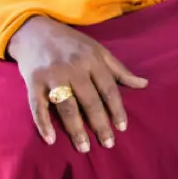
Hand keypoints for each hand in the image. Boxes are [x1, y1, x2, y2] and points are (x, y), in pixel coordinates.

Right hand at [6, 15, 147, 152]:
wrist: (35, 31)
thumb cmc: (72, 43)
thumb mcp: (98, 51)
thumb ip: (119, 70)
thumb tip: (144, 84)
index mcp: (93, 60)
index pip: (109, 89)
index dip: (117, 109)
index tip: (122, 128)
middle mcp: (74, 68)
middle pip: (90, 101)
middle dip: (100, 124)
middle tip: (108, 144)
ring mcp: (53, 75)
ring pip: (67, 107)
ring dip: (75, 129)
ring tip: (84, 147)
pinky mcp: (33, 81)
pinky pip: (38, 106)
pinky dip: (43, 124)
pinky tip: (51, 140)